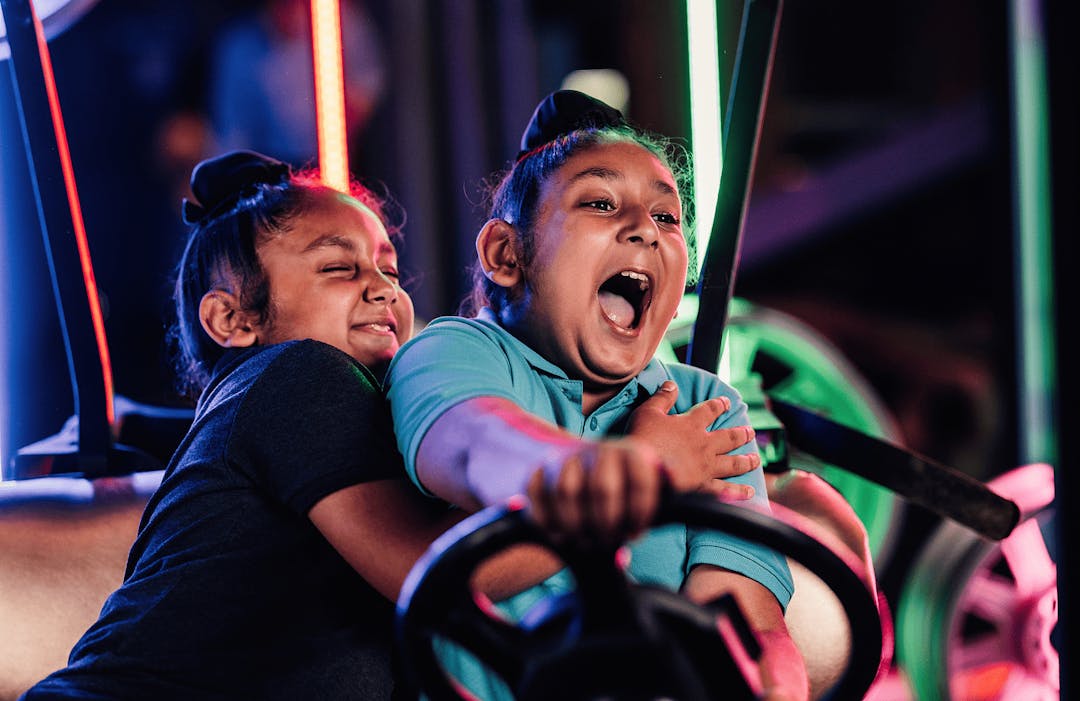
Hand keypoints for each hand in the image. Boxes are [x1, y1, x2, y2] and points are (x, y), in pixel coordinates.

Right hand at [526, 437, 663, 545]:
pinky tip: (559, 535)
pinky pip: (538, 493)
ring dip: (574, 525)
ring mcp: (569, 457)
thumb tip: (690, 484)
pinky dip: (546, 519)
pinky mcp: (541, 468)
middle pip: (602, 489)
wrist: (581, 466)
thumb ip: (666, 491)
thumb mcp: (650, 486)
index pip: (640, 480)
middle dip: (606, 523)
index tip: (636, 535)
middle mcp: (601, 450)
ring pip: (566, 491)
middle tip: (606, 542)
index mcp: (633, 453)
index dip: (639, 514)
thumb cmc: (625, 490)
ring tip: (583, 542)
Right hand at [625, 381, 759, 498]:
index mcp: (691, 425)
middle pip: (729, 437)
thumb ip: (662, 398)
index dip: (719, 405)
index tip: (726, 402)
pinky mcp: (702, 486)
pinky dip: (738, 491)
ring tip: (756, 460)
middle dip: (742, 434)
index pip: (710, 410)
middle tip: (751, 432)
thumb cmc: (642, 440)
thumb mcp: (648, 412)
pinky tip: (749, 492)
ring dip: (746, 461)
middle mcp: (704, 445)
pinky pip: (724, 489)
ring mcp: (706, 467)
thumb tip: (672, 383)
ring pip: (733, 463)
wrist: (642, 471)